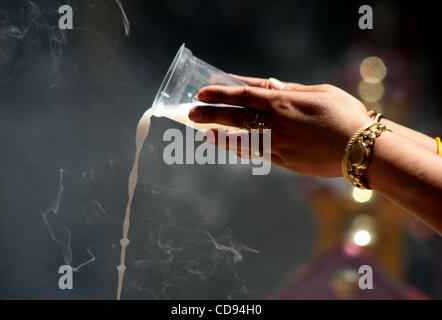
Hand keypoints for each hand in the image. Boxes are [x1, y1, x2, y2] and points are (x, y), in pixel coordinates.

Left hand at [188, 75, 371, 176]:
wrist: (361, 149)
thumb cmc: (346, 115)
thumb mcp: (321, 92)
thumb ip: (293, 90)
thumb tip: (271, 86)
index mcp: (283, 102)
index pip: (243, 94)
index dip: (221, 91)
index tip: (203, 90)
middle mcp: (275, 123)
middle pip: (235, 116)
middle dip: (211, 113)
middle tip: (192, 111)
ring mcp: (277, 144)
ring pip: (240, 139)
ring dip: (220, 135)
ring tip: (204, 134)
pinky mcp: (284, 161)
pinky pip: (255, 153)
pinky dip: (239, 149)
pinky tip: (229, 147)